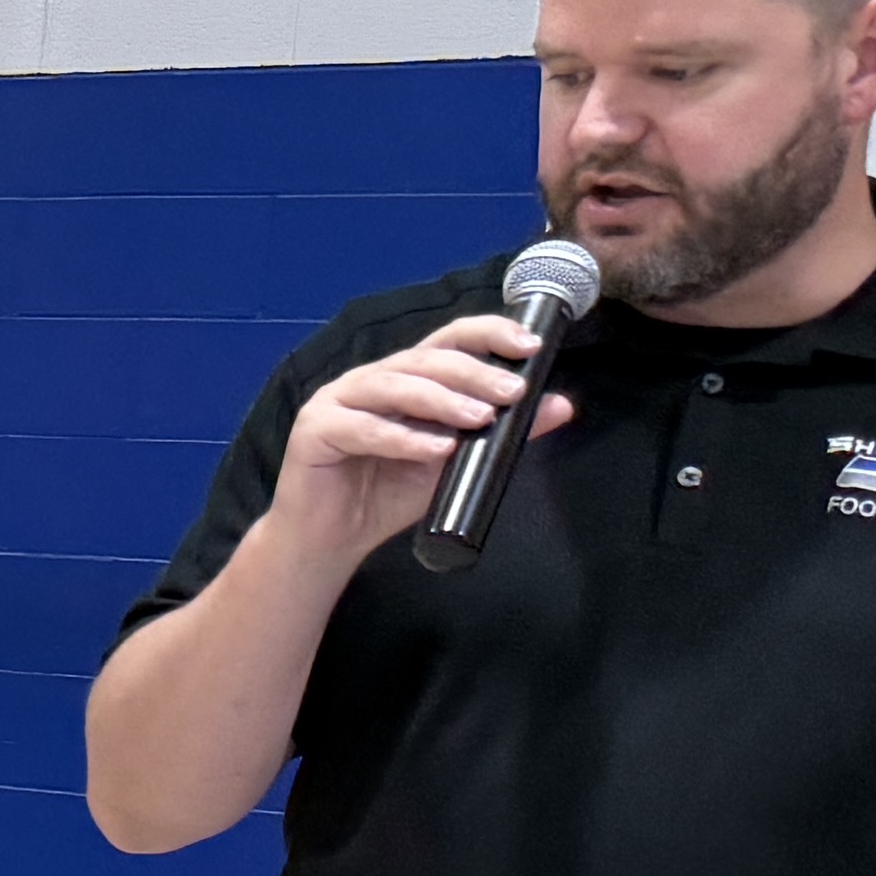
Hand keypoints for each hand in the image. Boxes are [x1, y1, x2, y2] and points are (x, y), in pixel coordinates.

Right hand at [277, 314, 566, 551]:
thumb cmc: (386, 496)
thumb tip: (561, 406)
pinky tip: (435, 450)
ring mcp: (337, 401)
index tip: (530, 346)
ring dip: (442, 401)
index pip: (447, 340)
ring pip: (394, 386)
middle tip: (512, 393)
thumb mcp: (458, 462)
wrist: (330, 540)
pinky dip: (402, 439)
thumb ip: (503, 433)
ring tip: (481, 420)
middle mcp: (370, 379)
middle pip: (424, 359)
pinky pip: (363, 429)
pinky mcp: (314, 431)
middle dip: (473, 374)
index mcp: (403, 377)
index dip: (488, 334)